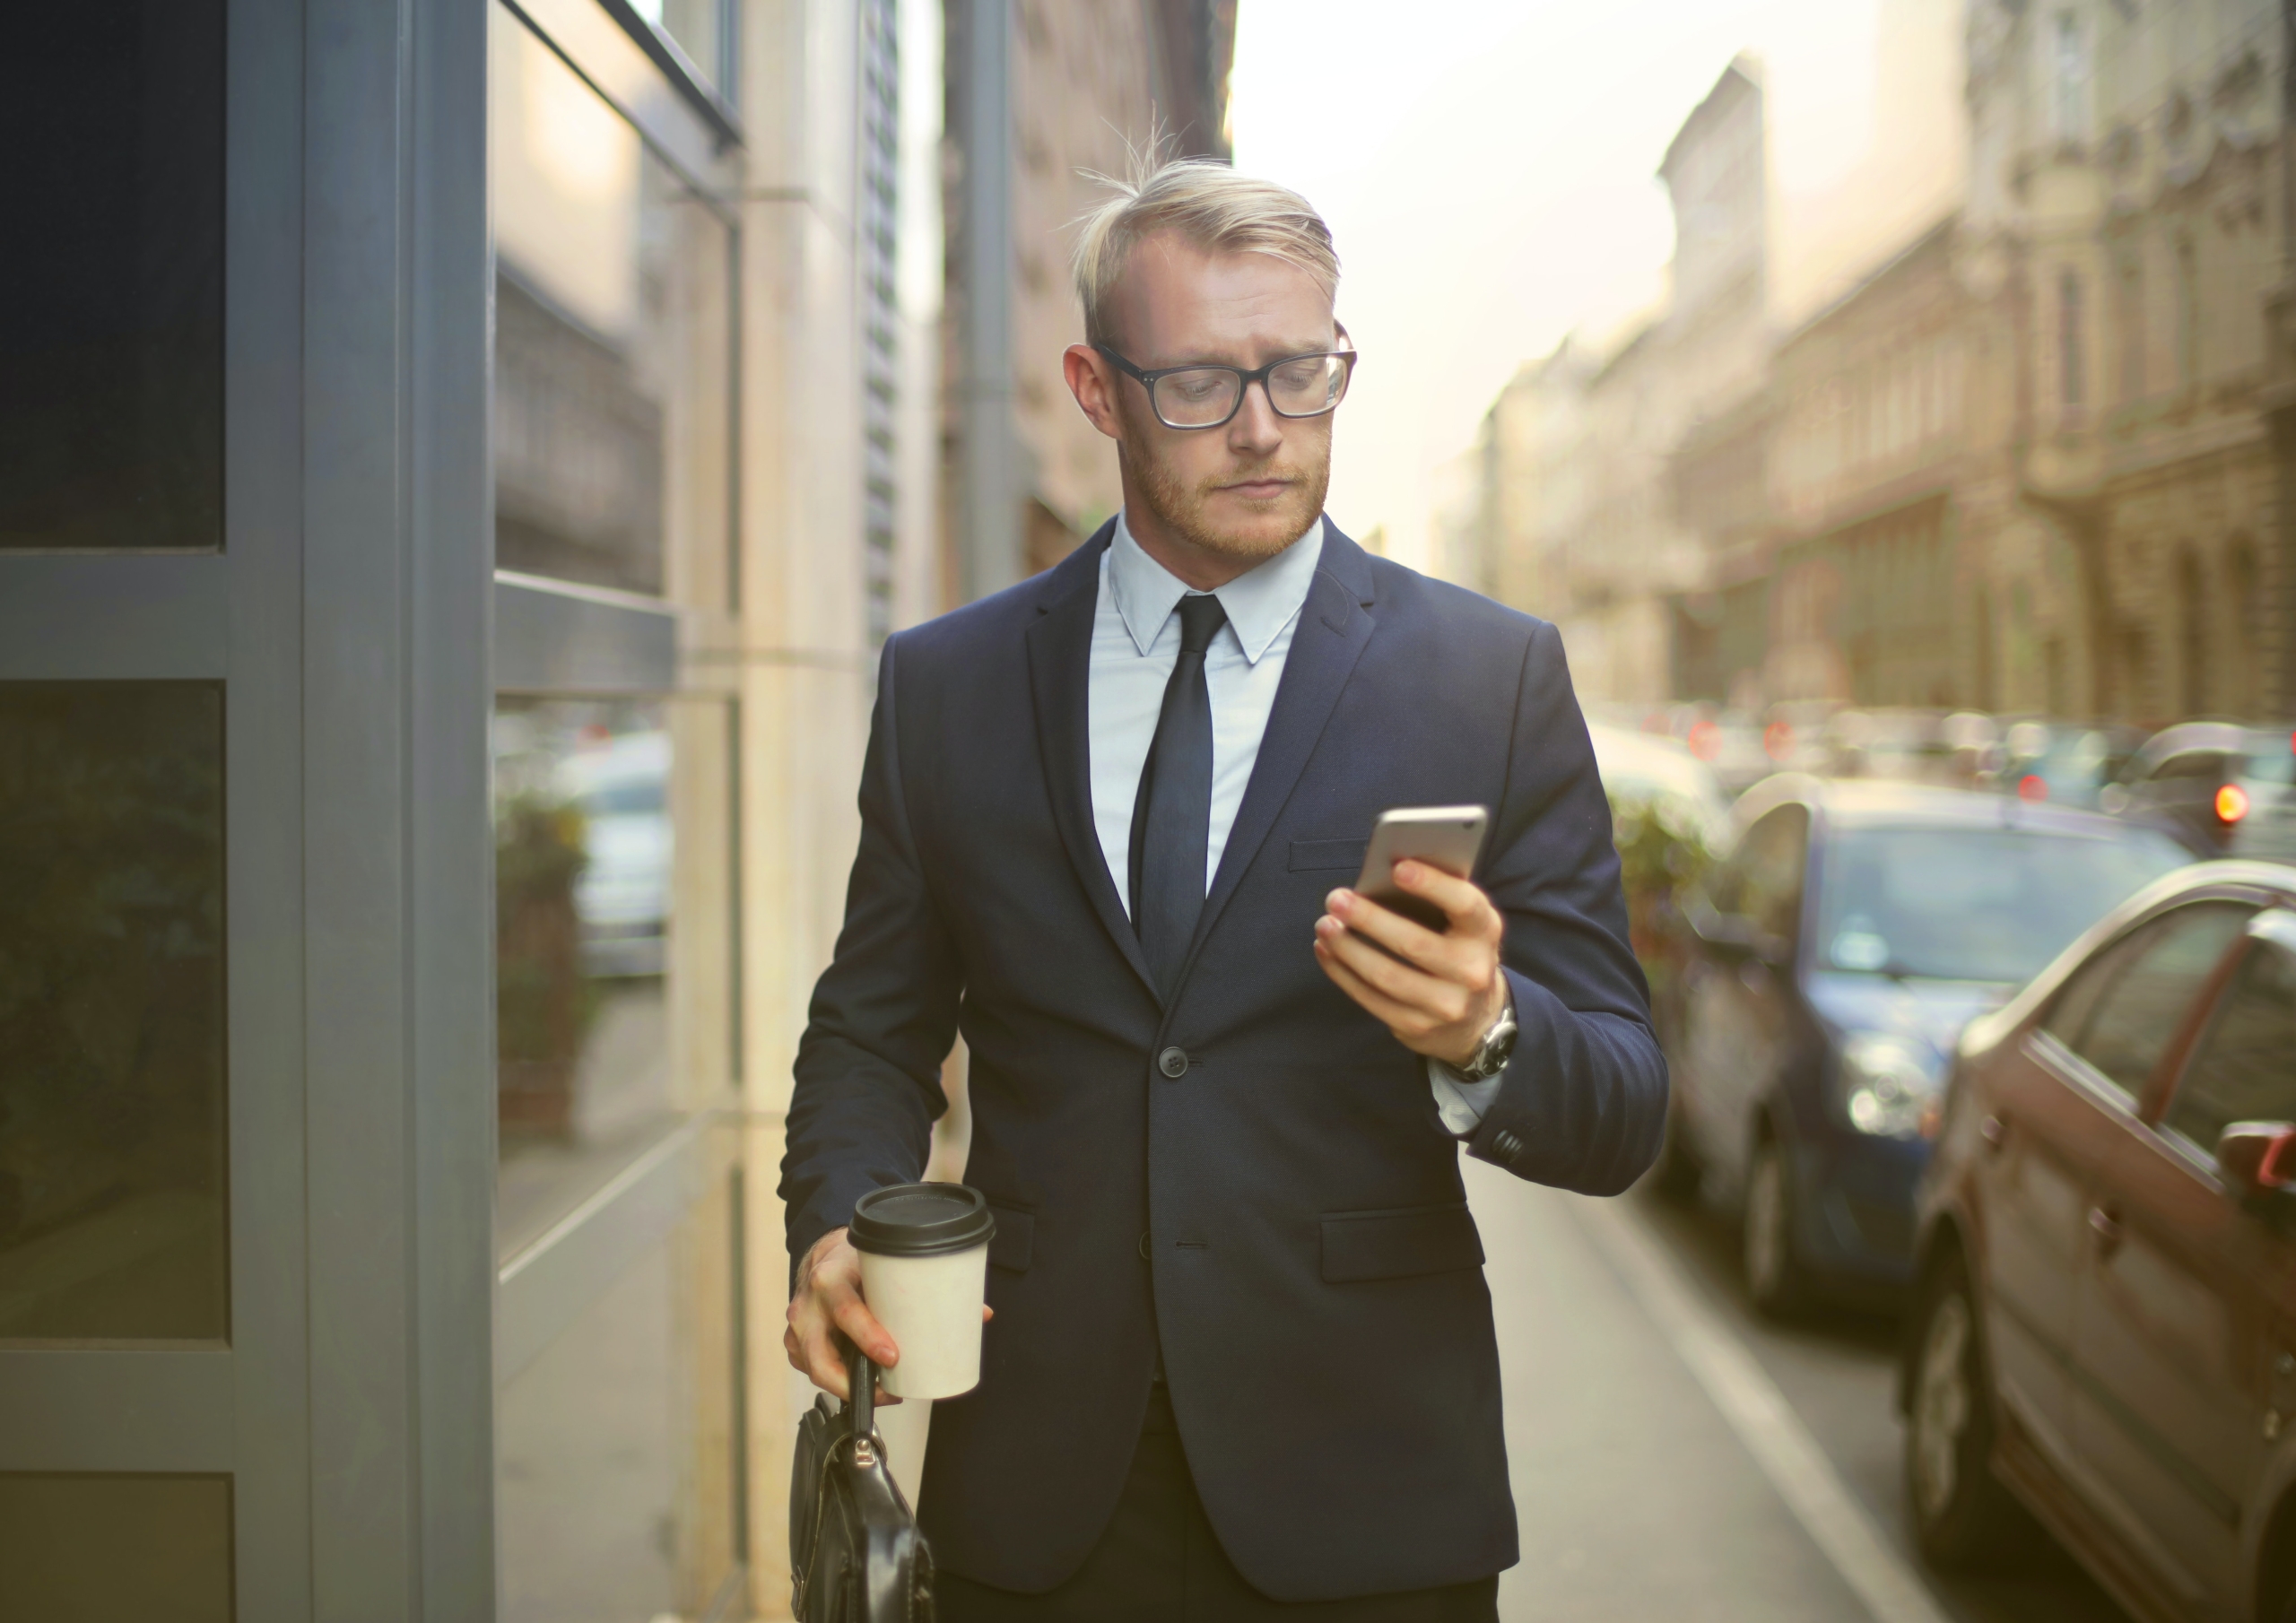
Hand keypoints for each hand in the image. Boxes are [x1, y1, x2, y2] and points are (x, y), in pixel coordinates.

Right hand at [783, 1226, 992, 1401]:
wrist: (825, 1254)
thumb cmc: (857, 1261)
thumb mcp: (887, 1263)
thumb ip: (931, 1287)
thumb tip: (982, 1313)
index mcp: (831, 1279)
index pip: (846, 1311)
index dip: (869, 1337)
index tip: (893, 1356)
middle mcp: (809, 1305)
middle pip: (820, 1356)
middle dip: (853, 1381)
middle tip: (889, 1390)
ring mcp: (798, 1327)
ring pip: (814, 1370)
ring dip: (847, 1388)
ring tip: (884, 1392)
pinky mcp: (795, 1343)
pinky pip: (810, 1372)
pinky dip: (834, 1383)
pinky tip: (860, 1385)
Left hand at [1312, 861, 1508, 1069]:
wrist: (1475, 1018)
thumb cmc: (1458, 951)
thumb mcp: (1463, 925)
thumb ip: (1436, 899)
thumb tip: (1381, 874)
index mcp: (1484, 932)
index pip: (1465, 904)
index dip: (1433, 885)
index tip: (1398, 867)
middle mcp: (1472, 971)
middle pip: (1414, 944)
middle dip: (1368, 919)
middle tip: (1336, 899)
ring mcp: (1446, 1005)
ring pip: (1386, 975)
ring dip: (1347, 948)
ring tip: (1324, 925)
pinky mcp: (1417, 1027)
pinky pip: (1371, 999)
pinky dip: (1342, 972)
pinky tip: (1326, 951)